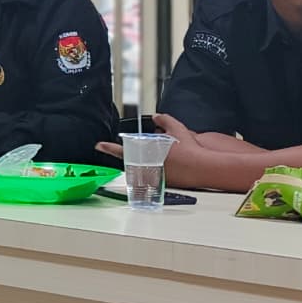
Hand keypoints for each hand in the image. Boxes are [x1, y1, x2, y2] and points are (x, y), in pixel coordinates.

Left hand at [95, 113, 211, 186]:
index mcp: (147, 153)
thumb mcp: (176, 128)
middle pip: (134, 160)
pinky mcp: (161, 184)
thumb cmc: (190, 150)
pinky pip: (153, 176)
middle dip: (140, 154)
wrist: (202, 168)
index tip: (99, 146)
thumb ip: (164, 120)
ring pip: (143, 168)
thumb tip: (157, 117)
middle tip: (156, 151)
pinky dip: (157, 170)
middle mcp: (147, 166)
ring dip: (149, 163)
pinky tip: (173, 165)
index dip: (109, 147)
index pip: (123, 149)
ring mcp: (153, 176)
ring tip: (170, 158)